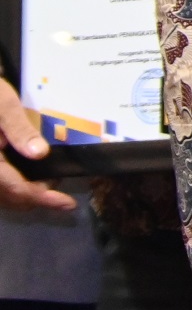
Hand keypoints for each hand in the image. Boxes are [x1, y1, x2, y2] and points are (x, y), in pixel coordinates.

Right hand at [0, 77, 75, 213]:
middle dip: (39, 195)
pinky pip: (2, 186)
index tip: (67, 203)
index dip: (42, 198)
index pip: (15, 187)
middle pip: (11, 197)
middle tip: (62, 179)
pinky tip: (35, 173)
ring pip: (5, 195)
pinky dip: (19, 184)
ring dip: (29, 191)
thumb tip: (41, 153)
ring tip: (52, 176)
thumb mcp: (4, 107)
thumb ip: (20, 130)